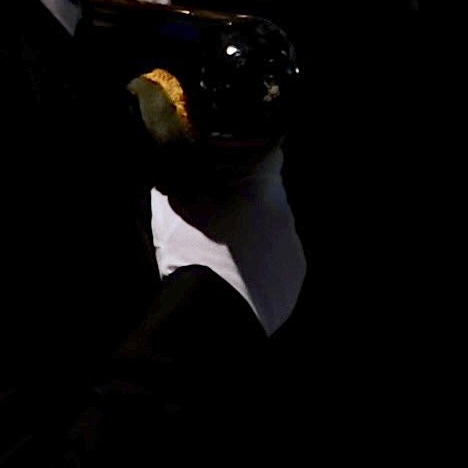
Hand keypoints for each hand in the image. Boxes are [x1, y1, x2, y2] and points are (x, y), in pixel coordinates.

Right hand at [151, 146, 307, 335]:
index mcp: (262, 186)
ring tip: (224, 253)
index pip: (267, 153)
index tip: (226, 172)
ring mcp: (293, 244)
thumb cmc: (193, 252)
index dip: (245, 159)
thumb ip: (178, 179)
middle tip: (216, 217)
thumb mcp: (175, 207)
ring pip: (273, 228)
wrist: (213, 313)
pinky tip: (238, 274)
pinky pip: (279, 258)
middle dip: (245, 201)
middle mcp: (285, 211)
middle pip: (267, 195)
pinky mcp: (295, 274)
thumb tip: (171, 166)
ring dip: (254, 233)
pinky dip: (263, 262)